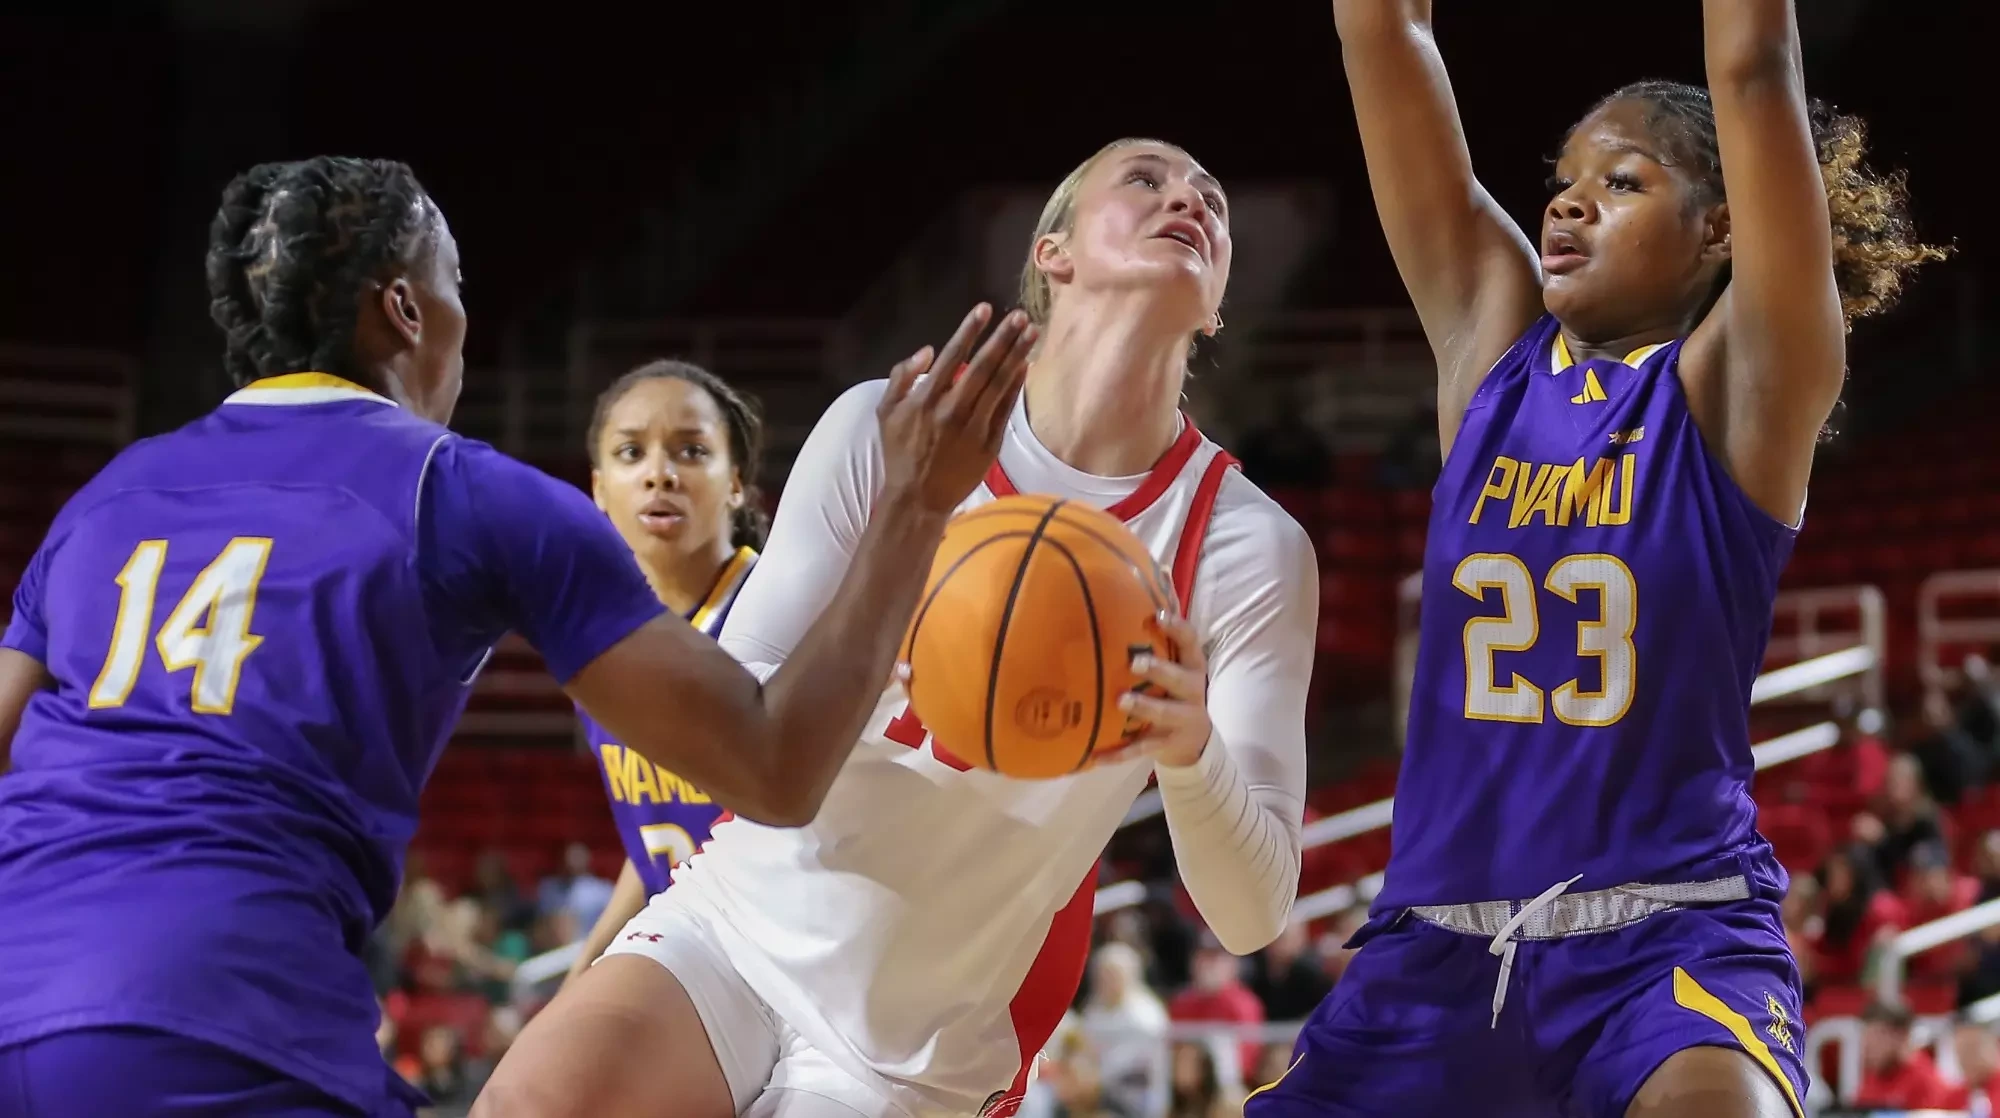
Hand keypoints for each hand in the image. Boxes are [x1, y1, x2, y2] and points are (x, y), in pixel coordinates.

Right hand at [878, 304, 1036, 513]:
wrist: (918, 497)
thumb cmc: (900, 451)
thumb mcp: (886, 412)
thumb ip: (901, 377)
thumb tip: (927, 351)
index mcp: (926, 399)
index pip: (953, 356)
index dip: (970, 330)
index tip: (985, 309)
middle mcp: (952, 410)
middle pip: (983, 366)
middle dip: (1004, 338)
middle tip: (1021, 316)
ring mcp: (974, 427)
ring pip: (999, 385)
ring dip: (1017, 356)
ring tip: (1031, 333)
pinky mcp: (990, 443)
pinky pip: (1005, 408)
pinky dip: (1015, 386)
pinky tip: (1025, 366)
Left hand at [1096, 611, 1211, 769]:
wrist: (1195, 740)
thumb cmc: (1177, 689)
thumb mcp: (1179, 661)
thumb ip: (1166, 629)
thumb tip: (1153, 577)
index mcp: (1193, 666)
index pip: (1191, 643)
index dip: (1177, 629)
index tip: (1158, 616)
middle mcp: (1192, 691)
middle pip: (1180, 679)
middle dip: (1159, 670)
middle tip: (1135, 663)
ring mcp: (1181, 719)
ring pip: (1163, 714)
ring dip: (1143, 708)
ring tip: (1121, 701)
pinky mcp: (1165, 743)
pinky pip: (1142, 749)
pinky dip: (1119, 754)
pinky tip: (1097, 756)